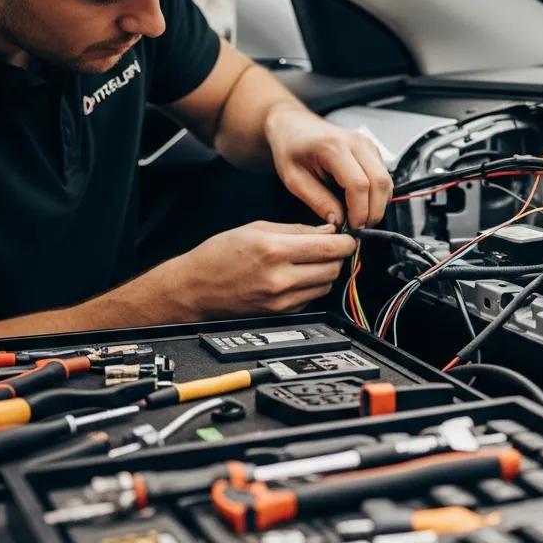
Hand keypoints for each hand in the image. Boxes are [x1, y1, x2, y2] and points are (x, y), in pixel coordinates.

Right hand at [167, 221, 355, 319]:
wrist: (194, 290)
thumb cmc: (218, 256)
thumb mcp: (256, 228)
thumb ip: (296, 229)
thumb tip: (327, 231)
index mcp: (274, 250)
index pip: (330, 248)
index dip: (347, 241)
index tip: (349, 237)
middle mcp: (280, 278)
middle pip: (334, 268)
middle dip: (337, 255)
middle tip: (329, 247)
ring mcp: (281, 300)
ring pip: (326, 285)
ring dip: (326, 272)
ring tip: (308, 261)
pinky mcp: (281, 314)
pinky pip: (311, 298)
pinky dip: (311, 286)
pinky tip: (296, 276)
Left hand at [265, 106, 391, 227]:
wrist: (294, 126)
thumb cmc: (291, 148)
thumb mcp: (293, 179)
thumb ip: (318, 201)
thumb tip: (338, 220)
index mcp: (333, 147)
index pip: (358, 184)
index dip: (359, 211)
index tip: (351, 227)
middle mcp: (356, 142)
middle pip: (380, 183)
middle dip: (373, 211)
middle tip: (358, 227)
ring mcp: (367, 144)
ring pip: (386, 181)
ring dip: (377, 204)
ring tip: (359, 217)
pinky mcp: (372, 150)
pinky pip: (384, 177)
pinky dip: (377, 195)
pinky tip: (361, 203)